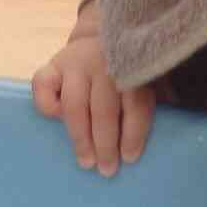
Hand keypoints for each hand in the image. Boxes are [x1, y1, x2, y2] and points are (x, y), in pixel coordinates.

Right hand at [32, 25, 154, 172]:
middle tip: (107, 169)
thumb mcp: (147, 77)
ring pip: (74, 104)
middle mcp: (103, 63)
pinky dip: (48, 106)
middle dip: (105, 143)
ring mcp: (75, 62)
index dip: (133, 133)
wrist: (104, 37)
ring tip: (86, 161)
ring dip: (80, 137)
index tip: (130, 158)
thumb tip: (163, 127)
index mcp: (132, 66)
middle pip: (103, 108)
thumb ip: (155, 98)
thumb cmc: (128, 68)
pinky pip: (43, 86)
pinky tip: (57, 120)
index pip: (134, 104)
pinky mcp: (53, 65)